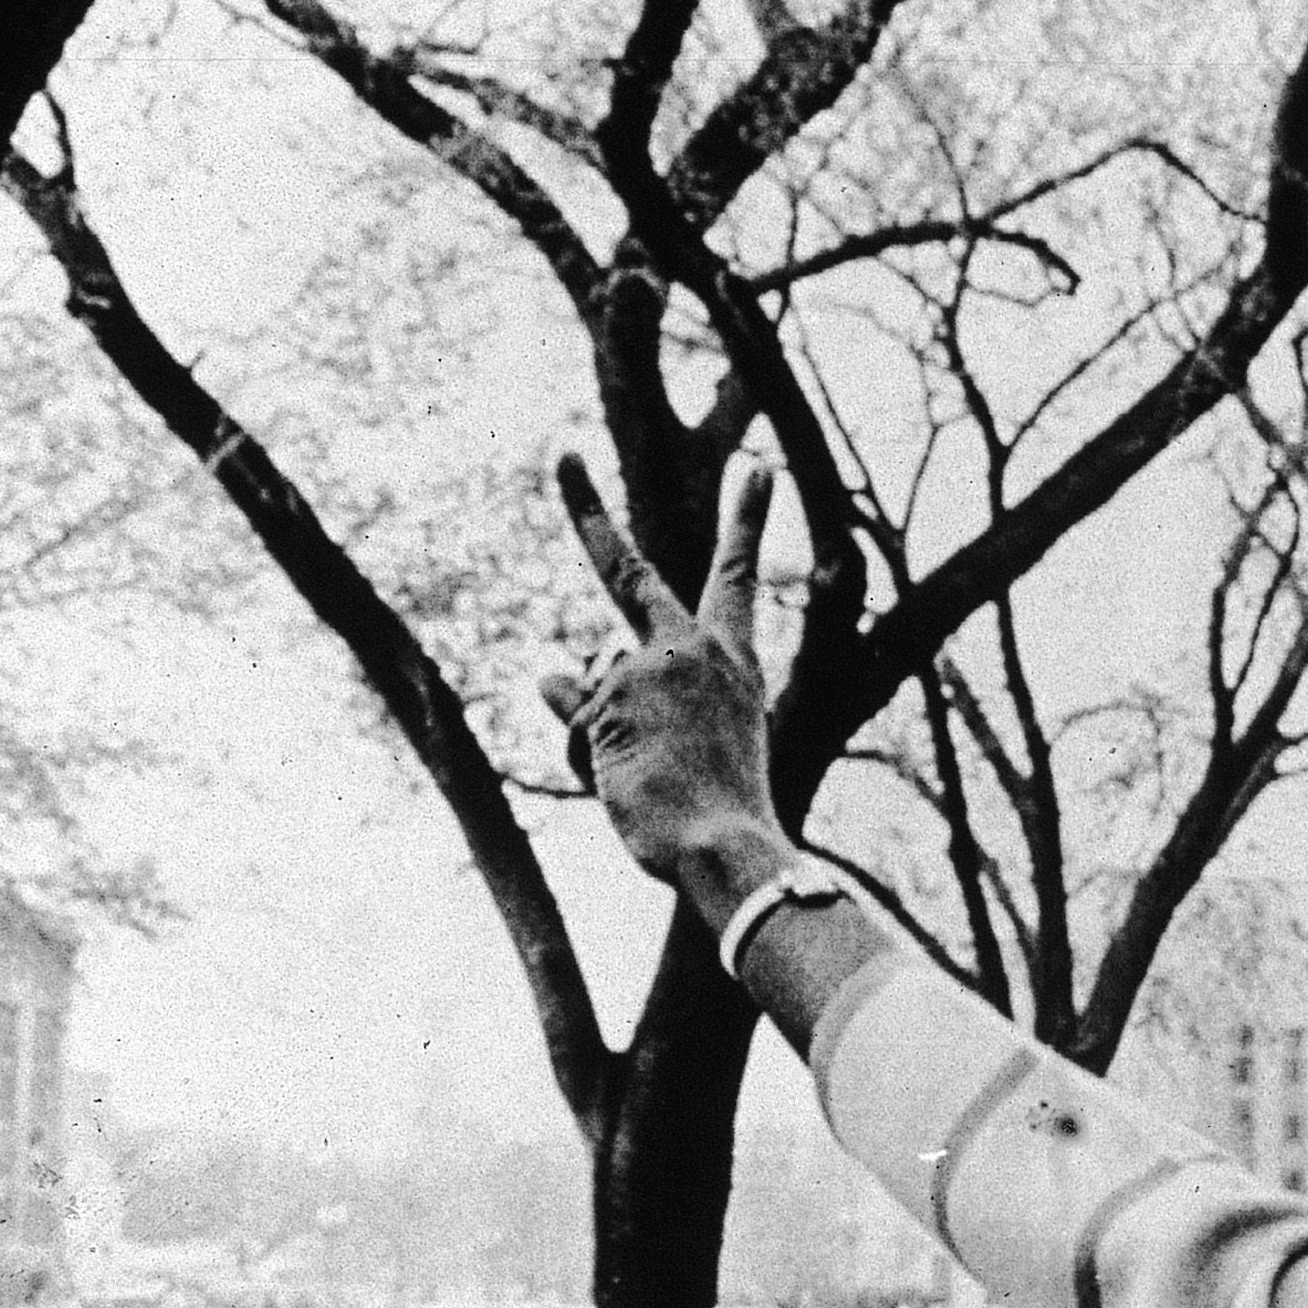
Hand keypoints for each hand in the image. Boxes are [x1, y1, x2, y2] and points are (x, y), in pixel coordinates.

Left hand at [539, 458, 780, 876]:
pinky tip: (626, 780)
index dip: (746, 521)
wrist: (728, 849)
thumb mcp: (693, 742)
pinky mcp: (605, 697)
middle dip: (588, 511)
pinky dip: (587, 758)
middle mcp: (692, 650)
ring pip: (591, 685)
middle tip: (564, 458)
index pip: (737, 578)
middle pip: (627, 571)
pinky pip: (573, 724)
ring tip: (649, 776)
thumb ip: (628, 699)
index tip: (760, 469)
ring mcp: (645, 667)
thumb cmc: (723, 812)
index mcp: (735, 662)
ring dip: (599, 731)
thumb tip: (547, 674)